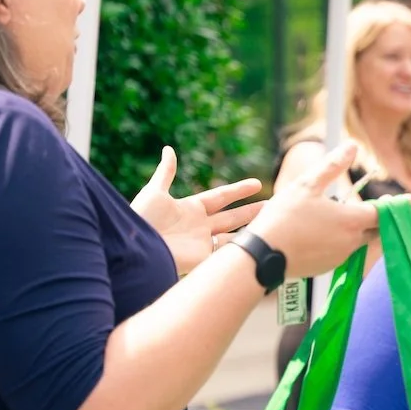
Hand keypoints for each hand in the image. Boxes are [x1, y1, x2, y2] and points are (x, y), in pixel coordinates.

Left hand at [132, 147, 263, 276]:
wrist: (136, 249)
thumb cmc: (143, 219)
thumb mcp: (153, 192)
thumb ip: (165, 172)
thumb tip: (168, 149)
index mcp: (190, 208)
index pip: (221, 197)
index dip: (239, 190)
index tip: (258, 183)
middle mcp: (200, 226)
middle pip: (232, 216)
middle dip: (252, 211)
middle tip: (273, 205)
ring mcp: (202, 243)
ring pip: (234, 234)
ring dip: (252, 229)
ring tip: (273, 223)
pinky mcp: (202, 260)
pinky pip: (226, 252)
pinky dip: (242, 247)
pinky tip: (260, 243)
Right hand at [253, 142, 378, 277]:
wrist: (263, 255)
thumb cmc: (284, 216)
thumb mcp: (307, 185)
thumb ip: (332, 166)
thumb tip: (352, 146)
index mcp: (351, 220)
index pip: (384, 212)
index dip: (397, 204)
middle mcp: (351, 241)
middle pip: (376, 229)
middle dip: (380, 218)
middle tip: (380, 207)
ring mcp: (340, 257)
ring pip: (358, 241)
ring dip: (358, 229)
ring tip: (342, 216)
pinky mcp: (327, 268)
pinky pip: (342, 252)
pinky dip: (341, 241)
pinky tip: (323, 233)